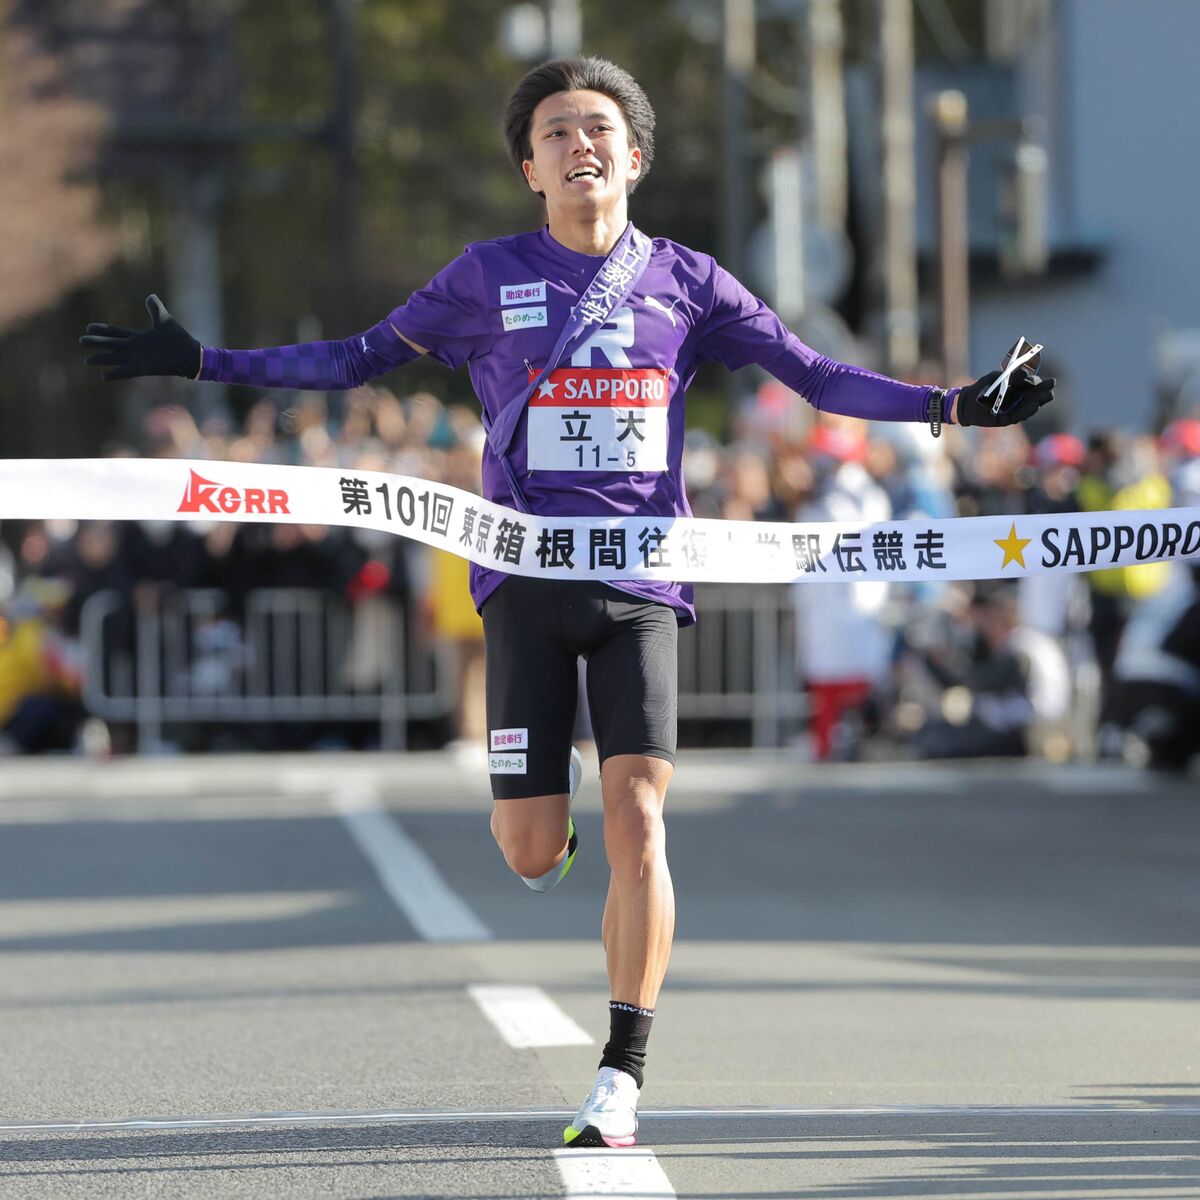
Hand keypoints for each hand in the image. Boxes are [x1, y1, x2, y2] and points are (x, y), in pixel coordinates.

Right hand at [80, 295, 201, 380]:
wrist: (192, 356)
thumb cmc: (179, 340)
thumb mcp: (165, 321)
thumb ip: (155, 309)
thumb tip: (150, 296)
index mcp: (139, 338)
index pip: (117, 333)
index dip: (104, 330)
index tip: (89, 326)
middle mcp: (136, 349)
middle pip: (112, 345)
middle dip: (97, 343)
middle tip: (81, 341)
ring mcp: (139, 359)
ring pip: (116, 358)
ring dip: (102, 359)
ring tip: (87, 360)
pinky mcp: (145, 368)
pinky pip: (127, 371)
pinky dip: (116, 373)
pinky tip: (104, 376)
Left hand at [956, 366, 1054, 426]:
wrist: (966, 402)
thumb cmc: (982, 388)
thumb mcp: (996, 378)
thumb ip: (1010, 377)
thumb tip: (1025, 374)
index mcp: (1016, 388)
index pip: (1032, 386)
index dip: (1040, 384)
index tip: (1050, 381)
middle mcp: (1016, 400)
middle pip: (1033, 397)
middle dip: (1043, 392)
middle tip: (1053, 386)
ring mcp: (1012, 410)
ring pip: (1028, 406)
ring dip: (1039, 401)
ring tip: (1048, 395)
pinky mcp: (1005, 419)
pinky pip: (1018, 416)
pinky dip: (1027, 411)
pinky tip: (1035, 405)